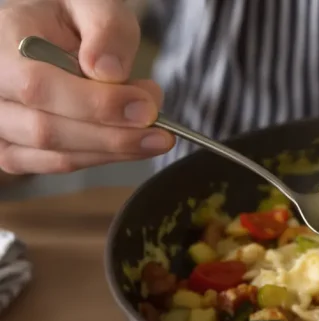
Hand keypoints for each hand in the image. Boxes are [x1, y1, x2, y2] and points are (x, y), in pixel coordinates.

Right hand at [0, 0, 173, 174]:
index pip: (40, 86)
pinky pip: (57, 165)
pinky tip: (130, 144)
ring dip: (113, 151)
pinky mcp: (13, 149)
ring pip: (55, 155)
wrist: (45, 33)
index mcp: (0, 43)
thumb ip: (105, 30)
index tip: (146, 109)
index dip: (97, 105)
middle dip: (114, 135)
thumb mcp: (91, 3)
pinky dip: (101, 158)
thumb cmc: (67, 18)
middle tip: (161, 129)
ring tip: (153, 133)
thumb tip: (109, 72)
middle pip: (47, 130)